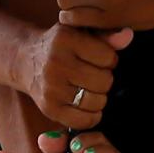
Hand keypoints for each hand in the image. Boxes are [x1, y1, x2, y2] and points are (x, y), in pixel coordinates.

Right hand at [10, 19, 132, 131]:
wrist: (26, 60)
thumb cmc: (61, 45)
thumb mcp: (80, 32)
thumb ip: (107, 35)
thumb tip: (128, 35)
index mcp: (65, 39)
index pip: (108, 58)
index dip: (109, 60)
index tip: (99, 59)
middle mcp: (56, 63)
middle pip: (104, 81)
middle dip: (104, 79)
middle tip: (93, 74)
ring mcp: (51, 88)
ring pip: (97, 101)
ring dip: (99, 97)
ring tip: (88, 88)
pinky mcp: (49, 109)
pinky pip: (84, 120)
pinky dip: (91, 115)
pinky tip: (85, 104)